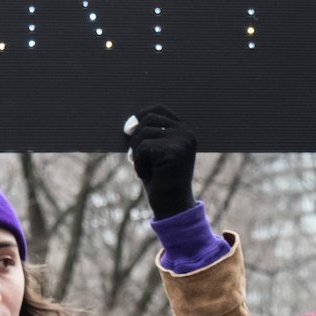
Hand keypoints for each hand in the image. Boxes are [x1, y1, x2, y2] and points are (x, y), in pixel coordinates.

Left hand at [125, 105, 196, 219]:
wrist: (172, 206)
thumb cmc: (160, 180)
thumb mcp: (154, 154)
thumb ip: (147, 136)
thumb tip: (129, 124)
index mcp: (185, 131)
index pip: (159, 109)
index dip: (141, 115)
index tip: (128, 131)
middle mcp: (187, 133)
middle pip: (148, 120)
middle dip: (136, 139)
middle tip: (136, 158)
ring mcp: (182, 141)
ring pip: (143, 134)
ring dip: (136, 154)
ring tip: (146, 169)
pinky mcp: (174, 151)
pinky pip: (143, 148)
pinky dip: (138, 163)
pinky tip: (147, 175)